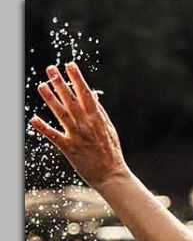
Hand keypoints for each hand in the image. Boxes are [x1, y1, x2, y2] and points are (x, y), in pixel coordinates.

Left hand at [31, 63, 129, 188]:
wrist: (112, 175)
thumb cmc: (110, 153)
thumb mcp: (109, 129)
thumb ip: (99, 113)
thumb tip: (93, 95)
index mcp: (98, 119)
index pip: (86, 94)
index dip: (77, 79)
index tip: (70, 65)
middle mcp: (87, 125)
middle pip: (72, 100)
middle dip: (61, 83)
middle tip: (51, 69)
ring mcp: (78, 136)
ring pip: (62, 114)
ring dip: (51, 99)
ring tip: (41, 85)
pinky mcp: (69, 149)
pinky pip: (54, 136)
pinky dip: (43, 127)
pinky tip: (33, 119)